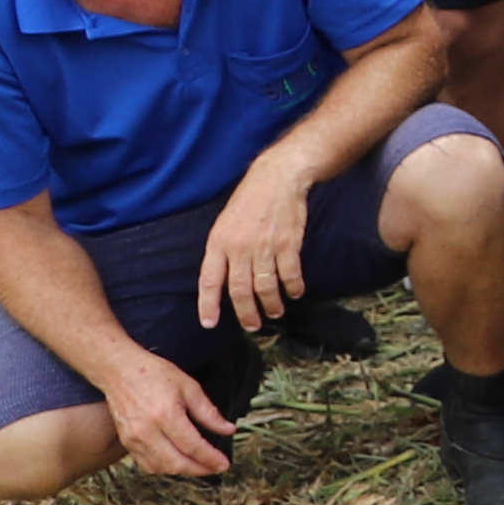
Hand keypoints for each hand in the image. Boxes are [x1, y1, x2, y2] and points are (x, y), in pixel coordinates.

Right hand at [101, 346, 239, 481]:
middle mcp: (147, 431)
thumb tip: (228, 429)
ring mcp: (133, 439)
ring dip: (182, 471)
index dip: (210, 458)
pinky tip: (177, 462)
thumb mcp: (189, 387)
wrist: (119, 371)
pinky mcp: (126, 442)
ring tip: (199, 466)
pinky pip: (146, 464)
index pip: (192, 446)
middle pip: (176, 463)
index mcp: (165, 416)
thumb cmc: (154, 374)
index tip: (224, 464)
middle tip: (215, 468)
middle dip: (199, 469)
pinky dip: (163, 468)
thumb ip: (209, 412)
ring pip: (160, 467)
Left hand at [201, 157, 317, 331]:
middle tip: (252, 325)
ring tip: (274, 313)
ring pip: (266, 286)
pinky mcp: (288, 244)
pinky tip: (295, 292)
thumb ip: (222, 251)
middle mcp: (239, 247)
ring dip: (271, 304)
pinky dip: (293, 287)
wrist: (277, 178)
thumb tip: (222, 280)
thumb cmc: (249, 201)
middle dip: (246, 313)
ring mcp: (265, 246)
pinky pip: (290, 274)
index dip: (208, 305)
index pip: (210, 281)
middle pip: (240, 290)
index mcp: (219, 242)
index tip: (209, 323)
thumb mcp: (224, 223)